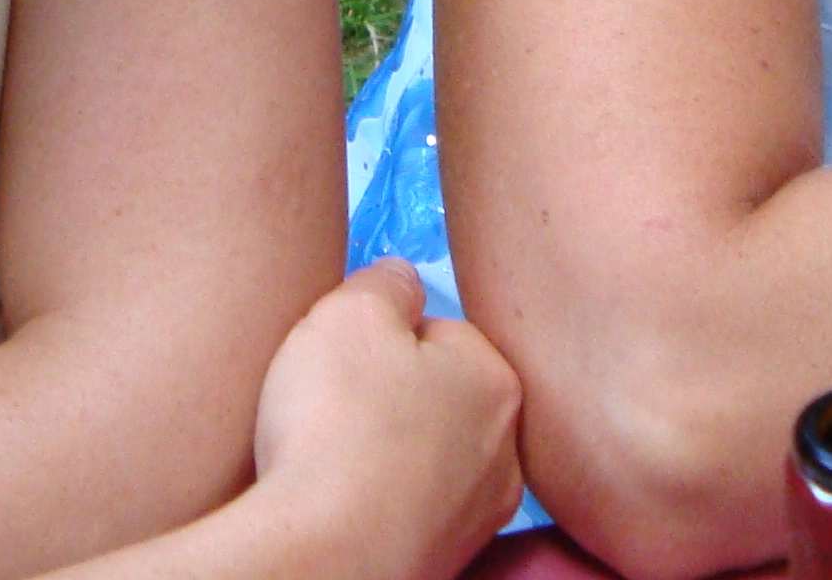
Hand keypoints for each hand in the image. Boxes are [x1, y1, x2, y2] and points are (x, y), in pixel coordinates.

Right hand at [245, 260, 523, 579]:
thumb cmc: (338, 426)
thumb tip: (401, 280)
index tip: (344, 362)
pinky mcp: (445, 565)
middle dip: (392, 399)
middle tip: (336, 410)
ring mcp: (478, 519)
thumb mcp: (352, 312)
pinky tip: (346, 508)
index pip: (439, 333)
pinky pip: (409, 514)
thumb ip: (386, 282)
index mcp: (496, 380)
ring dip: (389, 457)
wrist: (324, 559)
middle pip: (438, 399)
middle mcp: (507, 453)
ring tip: (336, 464)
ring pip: (426, 460)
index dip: (381, 340)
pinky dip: (382, 508)